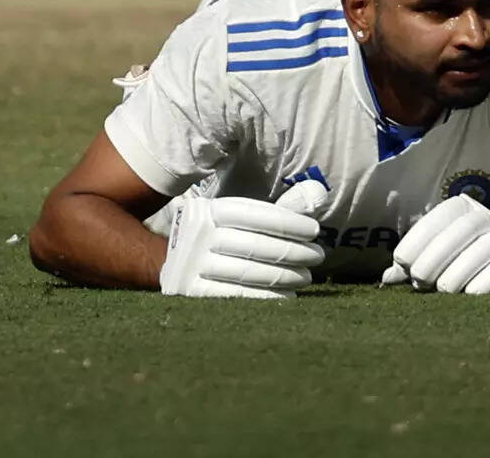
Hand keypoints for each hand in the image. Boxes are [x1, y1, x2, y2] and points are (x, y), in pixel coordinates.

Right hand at [159, 180, 327, 298]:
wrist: (171, 261)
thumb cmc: (221, 235)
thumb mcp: (241, 215)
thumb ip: (282, 205)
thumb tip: (318, 193)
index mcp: (207, 210)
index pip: (252, 214)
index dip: (286, 222)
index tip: (313, 231)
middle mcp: (196, 235)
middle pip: (252, 245)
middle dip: (292, 252)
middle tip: (317, 256)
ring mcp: (192, 264)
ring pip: (247, 272)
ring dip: (283, 276)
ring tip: (306, 276)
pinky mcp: (192, 291)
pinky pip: (237, 295)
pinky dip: (267, 296)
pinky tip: (288, 295)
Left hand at [384, 195, 489, 293]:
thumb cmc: (458, 261)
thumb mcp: (434, 259)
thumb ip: (411, 265)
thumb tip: (385, 281)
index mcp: (460, 208)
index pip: (439, 217)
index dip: (418, 238)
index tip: (402, 262)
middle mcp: (486, 215)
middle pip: (463, 229)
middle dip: (437, 255)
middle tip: (421, 281)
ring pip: (487, 246)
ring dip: (462, 269)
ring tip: (444, 290)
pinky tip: (472, 294)